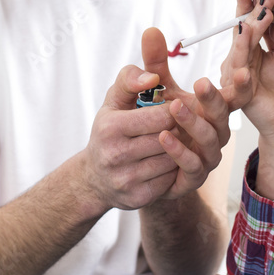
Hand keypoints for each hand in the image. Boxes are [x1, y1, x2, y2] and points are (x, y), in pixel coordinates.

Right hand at [81, 65, 179, 211]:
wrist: (94, 178)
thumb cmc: (109, 131)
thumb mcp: (113, 101)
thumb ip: (130, 79)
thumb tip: (152, 77)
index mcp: (110, 127)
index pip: (161, 116)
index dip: (174, 112)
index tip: (175, 110)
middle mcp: (115, 154)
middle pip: (168, 139)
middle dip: (178, 131)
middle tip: (178, 127)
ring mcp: (125, 179)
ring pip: (171, 160)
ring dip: (178, 151)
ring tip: (173, 144)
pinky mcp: (137, 197)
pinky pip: (169, 180)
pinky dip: (172, 171)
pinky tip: (165, 164)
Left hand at [141, 27, 231, 198]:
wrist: (137, 160)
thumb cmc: (153, 118)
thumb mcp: (154, 87)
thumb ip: (155, 61)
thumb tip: (151, 29)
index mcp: (214, 107)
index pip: (235, 93)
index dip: (241, 83)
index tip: (241, 69)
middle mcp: (216, 130)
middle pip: (223, 114)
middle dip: (214, 98)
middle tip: (200, 82)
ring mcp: (208, 155)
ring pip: (209, 139)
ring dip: (193, 122)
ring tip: (174, 106)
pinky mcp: (194, 176)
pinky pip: (192, 163)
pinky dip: (179, 150)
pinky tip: (163, 137)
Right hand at [221, 0, 273, 142]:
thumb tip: (269, 7)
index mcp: (247, 52)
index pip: (244, 25)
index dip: (247, 7)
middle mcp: (238, 62)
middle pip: (240, 35)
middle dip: (249, 16)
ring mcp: (236, 78)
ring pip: (238, 53)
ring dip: (247, 36)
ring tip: (256, 20)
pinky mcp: (239, 95)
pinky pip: (239, 79)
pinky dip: (242, 68)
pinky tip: (247, 57)